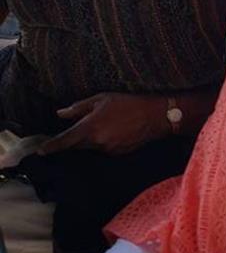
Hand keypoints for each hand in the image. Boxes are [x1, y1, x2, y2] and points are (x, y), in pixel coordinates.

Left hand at [38, 92, 166, 155]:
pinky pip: (104, 149)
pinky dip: (104, 141)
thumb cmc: (128, 102)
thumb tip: (61, 113)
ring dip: (92, 139)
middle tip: (80, 128)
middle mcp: (97, 142)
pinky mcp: (119, 153)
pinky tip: (115, 130)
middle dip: (74, 139)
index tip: (41, 150)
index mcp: (90, 127)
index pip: (66, 140)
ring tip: (106, 124)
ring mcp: (109, 150)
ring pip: (92, 147)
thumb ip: (79, 108)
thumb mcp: (101, 99)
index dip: (52, 146)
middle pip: (77, 145)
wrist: (155, 116)